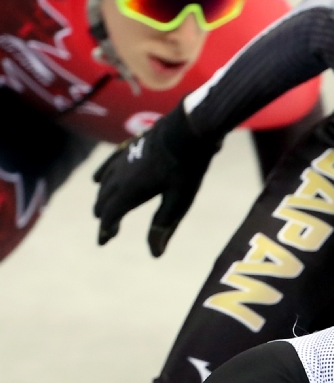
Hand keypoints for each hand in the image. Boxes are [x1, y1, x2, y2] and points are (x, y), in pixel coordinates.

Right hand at [93, 105, 220, 255]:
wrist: (189, 127)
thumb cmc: (187, 167)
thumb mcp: (178, 200)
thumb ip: (164, 225)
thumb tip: (155, 254)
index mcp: (130, 190)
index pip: (111, 214)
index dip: (105, 230)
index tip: (102, 242)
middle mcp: (121, 175)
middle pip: (105, 199)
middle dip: (104, 216)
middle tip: (108, 231)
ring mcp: (124, 159)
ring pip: (105, 183)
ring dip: (102, 198)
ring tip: (102, 209)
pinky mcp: (130, 147)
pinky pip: (109, 164)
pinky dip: (102, 175)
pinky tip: (97, 179)